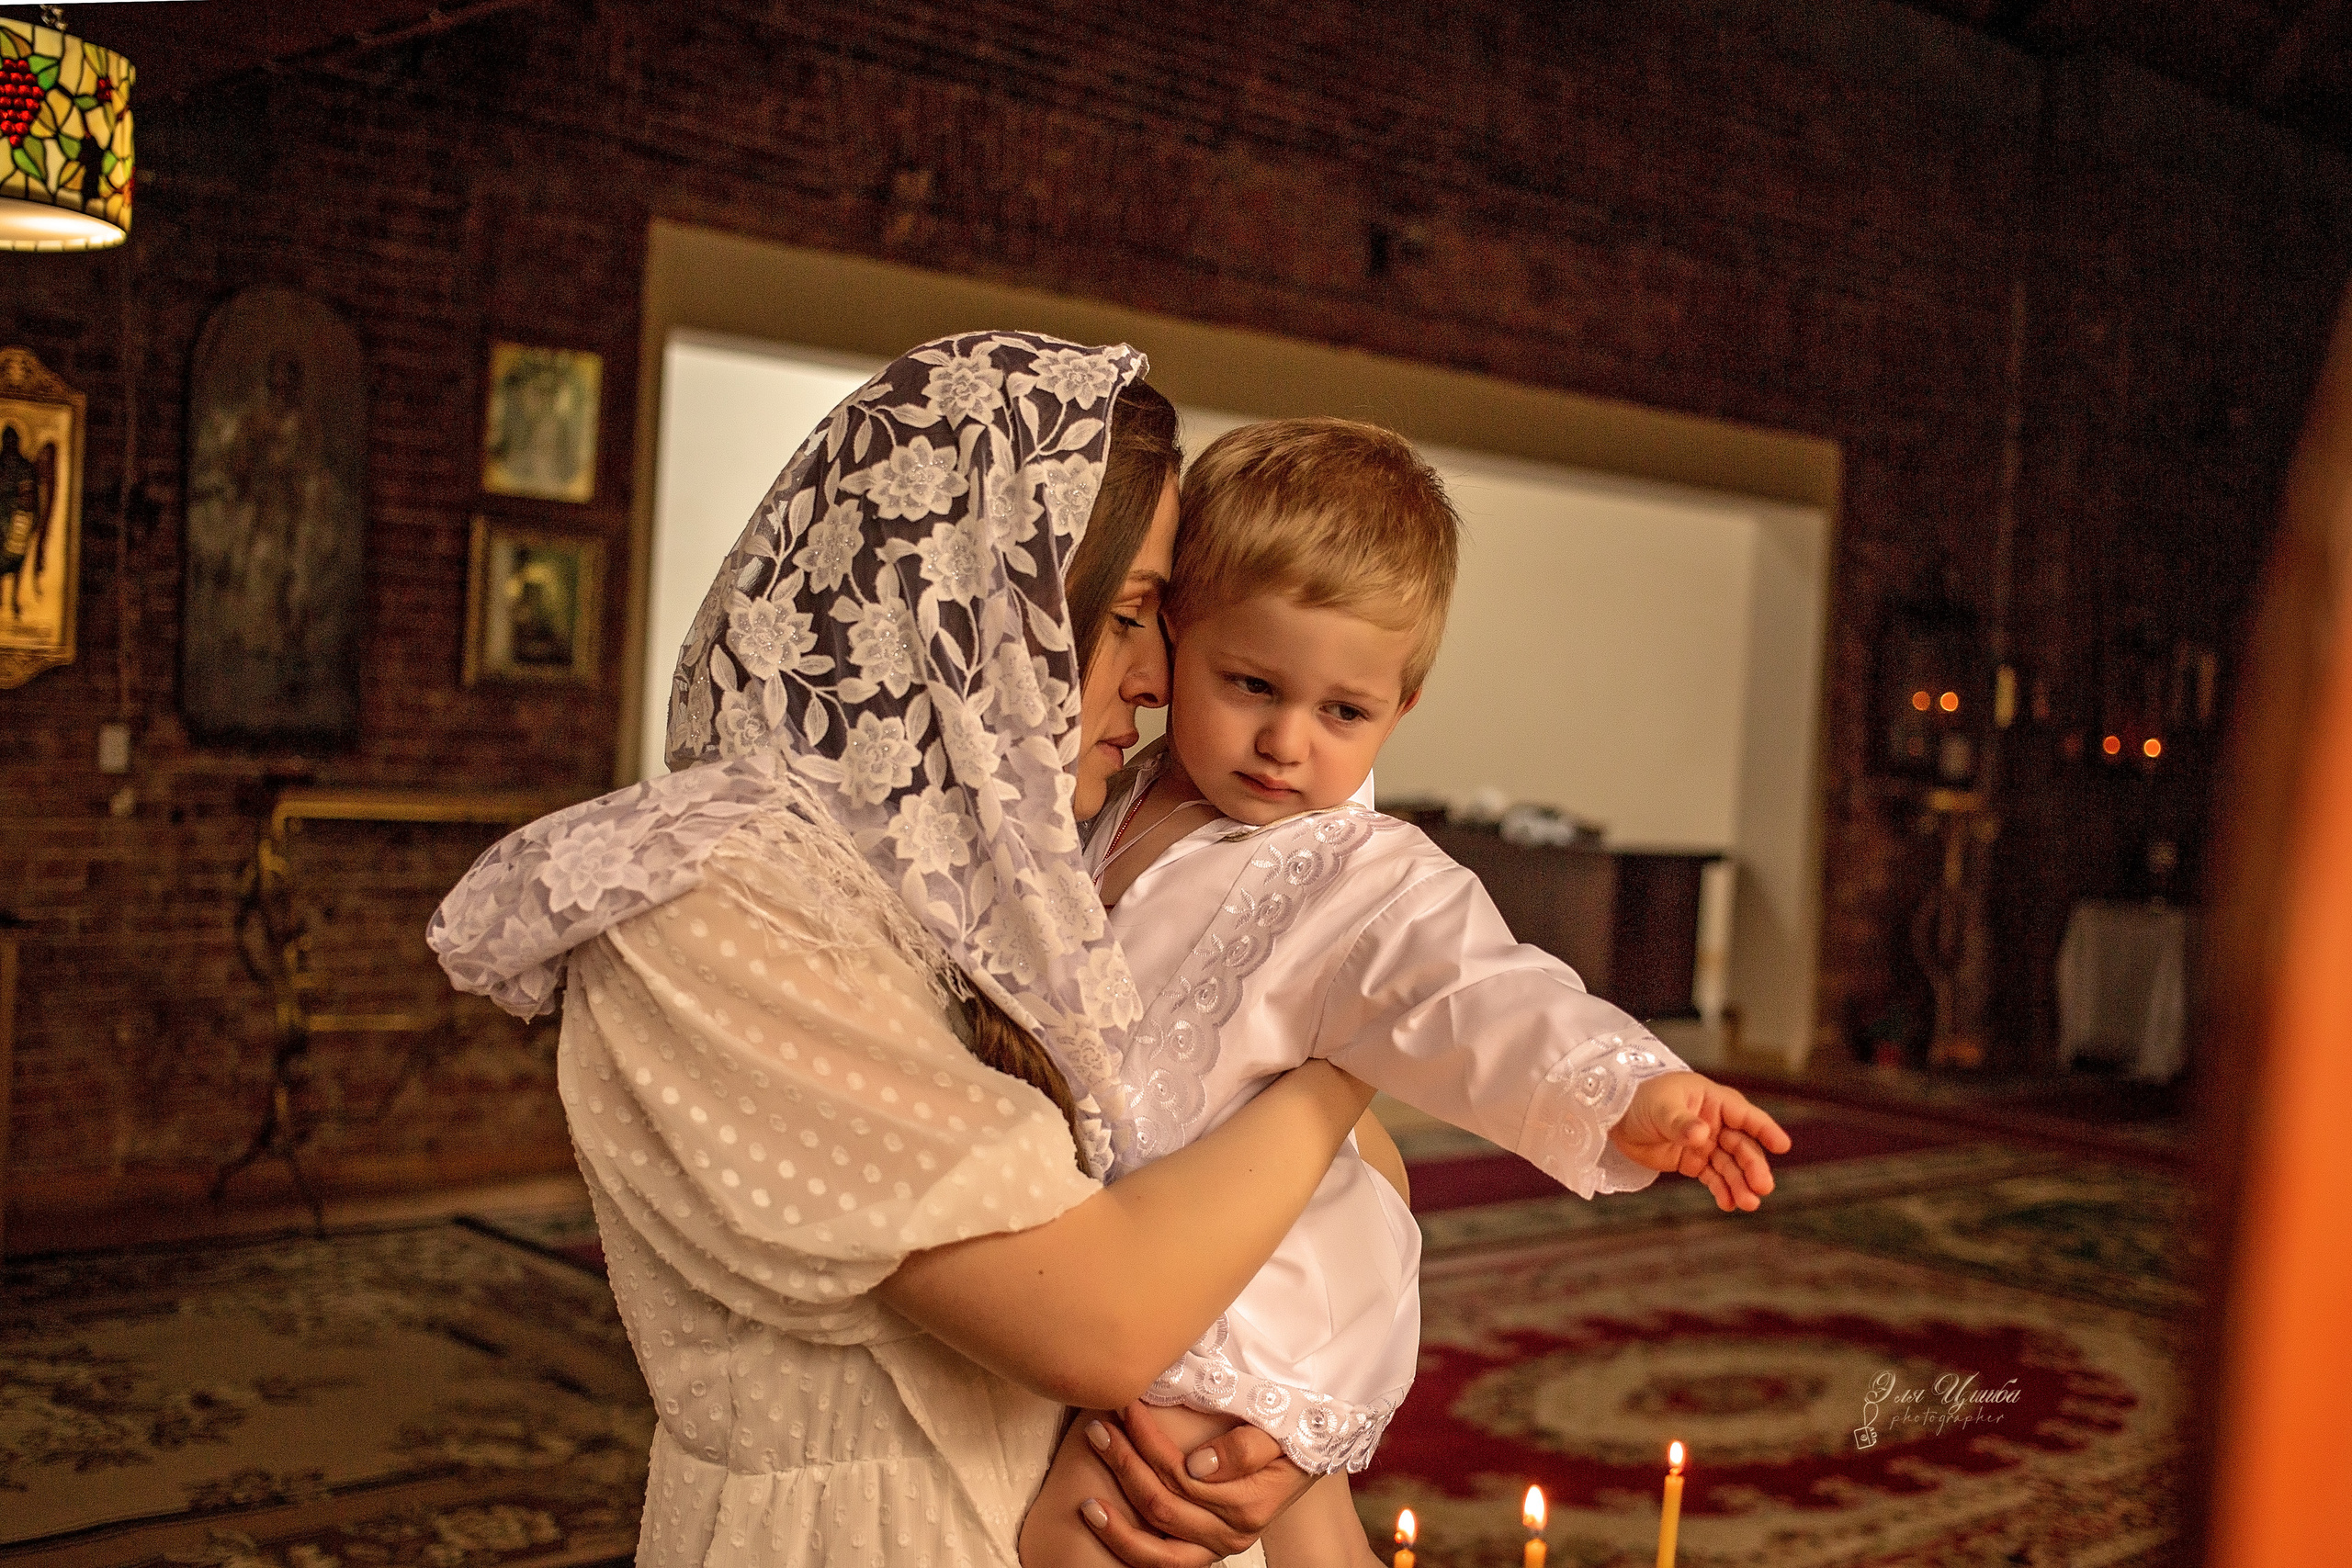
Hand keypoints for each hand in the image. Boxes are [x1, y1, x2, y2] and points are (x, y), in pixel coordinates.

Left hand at [1080, 1401, 1316, 1565]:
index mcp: (1249, 1504)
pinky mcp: (1205, 1554)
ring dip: (1116, 1525)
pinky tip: (1102, 1525)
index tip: (1124, 1404)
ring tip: (1086, 1501)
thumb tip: (1197, 1466)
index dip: (1147, 1439)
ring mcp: (1216, 1549)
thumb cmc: (1289, 1435)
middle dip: (1123, 1465)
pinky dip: (1129, 1549)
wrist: (1305, 1460)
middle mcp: (1231, 1534)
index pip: (1181, 1473)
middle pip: (1161, 1504)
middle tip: (1096, 1429)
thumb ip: (1246, 1447)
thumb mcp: (1280, 1431)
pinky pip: (1161, 1565)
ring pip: (1156, 1551)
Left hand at [1607, 1072, 1791, 1210]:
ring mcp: (1705, 1144)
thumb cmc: (1639, 1099)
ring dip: (1740, 1184)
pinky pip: (1713, 1177)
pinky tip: (1728, 1204)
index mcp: (1712, 1100)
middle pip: (1742, 1146)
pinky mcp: (1693, 1162)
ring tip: (1748, 1204)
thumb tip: (1703, 1134)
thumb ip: (1681, 1122)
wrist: (1613, 1117)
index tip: (1782, 1146)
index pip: (1745, 1116)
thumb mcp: (1660, 1107)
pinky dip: (1722, 1190)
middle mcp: (1715, 1122)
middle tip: (1762, 1188)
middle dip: (1753, 1167)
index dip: (1765, 1130)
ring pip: (1730, 1166)